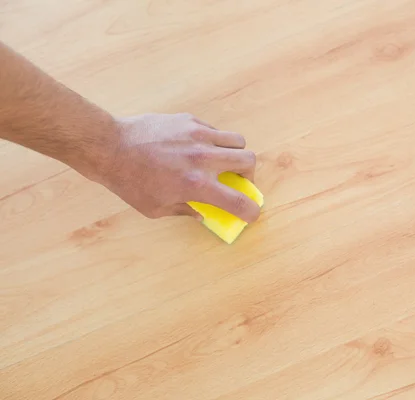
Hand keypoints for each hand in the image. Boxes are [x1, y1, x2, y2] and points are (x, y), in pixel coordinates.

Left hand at [93, 113, 259, 221]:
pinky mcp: (190, 121)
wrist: (111, 147)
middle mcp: (204, 159)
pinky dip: (214, 142)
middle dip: (248, 174)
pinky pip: (215, 131)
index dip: (251, 211)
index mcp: (197, 185)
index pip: (239, 201)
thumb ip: (185, 211)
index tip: (250, 213)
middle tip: (236, 180)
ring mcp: (198, 135)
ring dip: (235, 154)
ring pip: (237, 141)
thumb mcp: (156, 208)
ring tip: (221, 161)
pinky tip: (196, 148)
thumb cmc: (130, 182)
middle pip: (249, 161)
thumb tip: (202, 213)